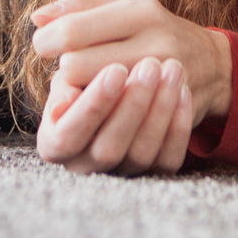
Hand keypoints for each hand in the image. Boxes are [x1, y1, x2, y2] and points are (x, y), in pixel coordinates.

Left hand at [28, 0, 232, 174]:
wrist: (213, 64)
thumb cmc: (152, 28)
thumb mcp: (120, 4)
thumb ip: (77, 6)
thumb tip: (37, 19)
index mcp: (140, 10)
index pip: (71, 32)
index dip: (48, 43)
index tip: (47, 46)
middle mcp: (158, 42)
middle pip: (78, 68)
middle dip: (64, 72)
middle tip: (69, 70)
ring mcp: (168, 81)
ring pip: (98, 102)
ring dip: (83, 98)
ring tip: (87, 87)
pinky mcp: (173, 113)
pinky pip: (124, 126)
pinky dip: (109, 121)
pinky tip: (107, 111)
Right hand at [38, 56, 192, 174]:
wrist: (120, 85)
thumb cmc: (85, 75)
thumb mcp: (68, 72)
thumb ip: (64, 81)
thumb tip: (63, 103)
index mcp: (54, 145)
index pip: (68, 136)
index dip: (92, 105)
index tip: (115, 69)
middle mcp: (84, 165)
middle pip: (107, 149)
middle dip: (132, 105)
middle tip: (150, 64)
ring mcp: (120, 172)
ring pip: (140, 154)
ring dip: (159, 109)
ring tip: (172, 68)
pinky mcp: (153, 173)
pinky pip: (168, 158)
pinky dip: (178, 126)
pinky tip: (183, 90)